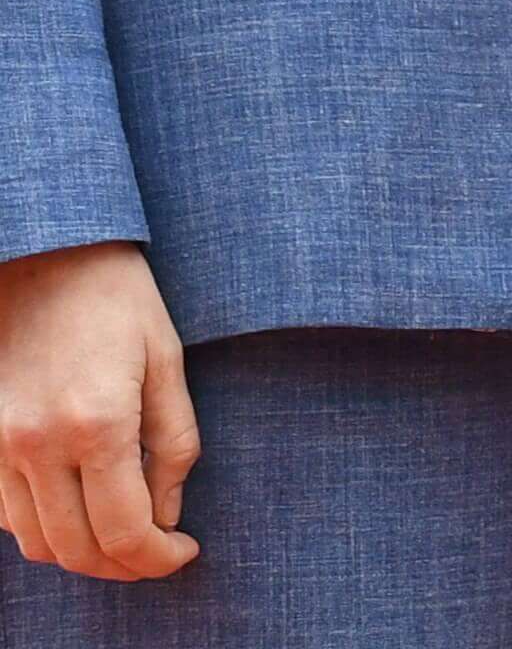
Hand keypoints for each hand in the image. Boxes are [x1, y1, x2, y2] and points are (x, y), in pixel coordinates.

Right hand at [0, 244, 194, 581]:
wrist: (44, 255)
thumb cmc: (116, 300)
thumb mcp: (167, 361)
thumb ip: (173, 443)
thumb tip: (167, 514)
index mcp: (97, 424)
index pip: (125, 531)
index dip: (158, 559)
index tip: (184, 552)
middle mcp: (36, 445)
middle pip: (76, 549)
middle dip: (123, 566)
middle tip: (157, 555)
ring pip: (34, 542)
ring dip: (80, 553)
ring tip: (121, 535)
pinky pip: (3, 515)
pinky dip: (41, 526)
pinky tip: (76, 505)